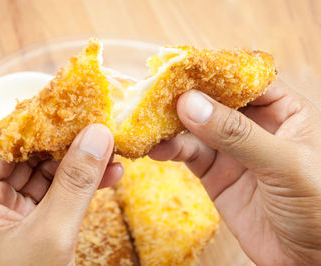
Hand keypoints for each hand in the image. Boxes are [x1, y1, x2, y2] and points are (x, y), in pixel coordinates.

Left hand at [0, 124, 121, 264]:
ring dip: (81, 162)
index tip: (72, 102)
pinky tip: (110, 175)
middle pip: (29, 152)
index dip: (37, 116)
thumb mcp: (50, 235)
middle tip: (100, 124)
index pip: (4, 137)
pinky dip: (83, 185)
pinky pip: (59, 195)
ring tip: (113, 149)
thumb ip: (75, 184)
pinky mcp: (35, 224)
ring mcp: (14, 212)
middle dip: (67, 140)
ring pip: (49, 173)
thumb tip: (98, 134)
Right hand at [149, 81, 320, 264]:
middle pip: (214, 100)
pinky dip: (170, 150)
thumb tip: (191, 104)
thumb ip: (239, 135)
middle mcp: (255, 125)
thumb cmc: (318, 206)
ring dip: (171, 125)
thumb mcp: (285, 165)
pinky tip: (156, 149)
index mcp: (285, 111)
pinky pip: (188, 154)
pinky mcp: (215, 173)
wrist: (307, 259)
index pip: (246, 79)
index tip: (182, 67)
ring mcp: (232, 150)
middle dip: (185, 97)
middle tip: (154, 94)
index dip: (215, 71)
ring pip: (195, 127)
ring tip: (150, 126)